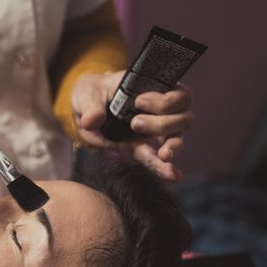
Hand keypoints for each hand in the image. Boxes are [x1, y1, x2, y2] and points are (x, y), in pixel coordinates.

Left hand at [71, 71, 193, 180]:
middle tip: (134, 123)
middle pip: (182, 117)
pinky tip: (173, 176)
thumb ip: (91, 107)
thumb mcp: (88, 94)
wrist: (83, 111)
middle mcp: (160, 110)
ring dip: (172, 145)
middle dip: (163, 123)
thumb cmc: (92, 94)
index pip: (178, 95)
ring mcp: (153, 131)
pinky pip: (155, 159)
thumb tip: (92, 121)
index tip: (139, 102)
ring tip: (163, 154)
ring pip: (176, 137)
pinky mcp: (139, 148)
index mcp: (153, 90)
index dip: (166, 101)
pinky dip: (163, 168)